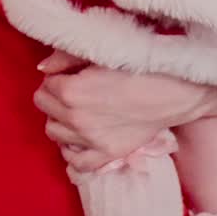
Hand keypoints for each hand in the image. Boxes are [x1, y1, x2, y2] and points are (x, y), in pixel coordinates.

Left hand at [34, 51, 208, 172]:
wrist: (173, 92)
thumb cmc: (139, 65)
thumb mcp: (100, 52)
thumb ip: (65, 56)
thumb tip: (43, 67)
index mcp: (71, 90)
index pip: (45, 85)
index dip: (56, 76)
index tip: (69, 73)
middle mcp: (76, 119)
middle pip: (45, 108)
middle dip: (54, 96)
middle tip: (71, 89)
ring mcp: (91, 141)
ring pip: (54, 133)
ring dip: (60, 120)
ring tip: (76, 110)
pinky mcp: (107, 155)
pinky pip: (76, 163)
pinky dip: (72, 151)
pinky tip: (78, 138)